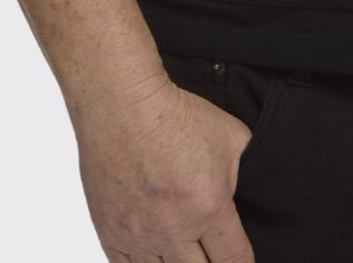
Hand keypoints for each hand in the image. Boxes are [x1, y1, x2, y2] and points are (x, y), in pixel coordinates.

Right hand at [72, 72, 258, 261]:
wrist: (124, 105)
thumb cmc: (175, 114)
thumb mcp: (230, 136)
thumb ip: (238, 173)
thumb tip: (235, 192)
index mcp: (209, 208)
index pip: (234, 259)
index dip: (241, 262)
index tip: (238, 258)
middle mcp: (174, 230)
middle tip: (210, 255)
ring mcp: (139, 236)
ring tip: (182, 255)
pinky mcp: (111, 233)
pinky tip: (152, 256)